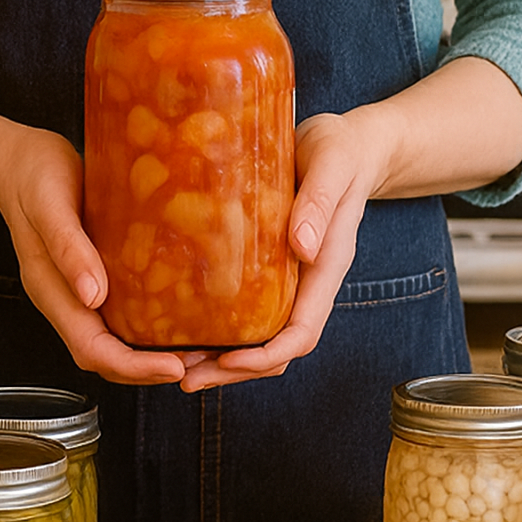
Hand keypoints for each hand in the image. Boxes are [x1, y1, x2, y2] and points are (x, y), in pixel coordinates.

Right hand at [0, 120, 187, 386]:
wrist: (18, 159)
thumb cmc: (32, 175)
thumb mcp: (49, 204)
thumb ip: (67, 248)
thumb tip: (92, 296)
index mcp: (50, 290)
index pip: (91, 350)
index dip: (133, 366)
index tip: (174, 367)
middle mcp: (65, 300)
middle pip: (105, 358)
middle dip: (149, 370)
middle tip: (200, 363)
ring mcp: (77, 292)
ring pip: (114, 341)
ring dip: (151, 354)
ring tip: (197, 348)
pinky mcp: (92, 277)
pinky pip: (120, 315)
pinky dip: (148, 326)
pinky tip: (179, 315)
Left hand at [178, 109, 395, 391]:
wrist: (346, 143)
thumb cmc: (341, 151)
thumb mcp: (333, 165)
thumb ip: (320, 202)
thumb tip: (302, 247)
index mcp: (325, 270)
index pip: (301, 333)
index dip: (266, 355)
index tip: (229, 361)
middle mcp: (306, 283)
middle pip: (275, 348)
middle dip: (232, 370)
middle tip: (185, 378)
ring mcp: (287, 279)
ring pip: (258, 335)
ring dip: (220, 356)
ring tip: (174, 362)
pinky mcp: (268, 266)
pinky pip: (245, 308)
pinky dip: (217, 325)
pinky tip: (181, 321)